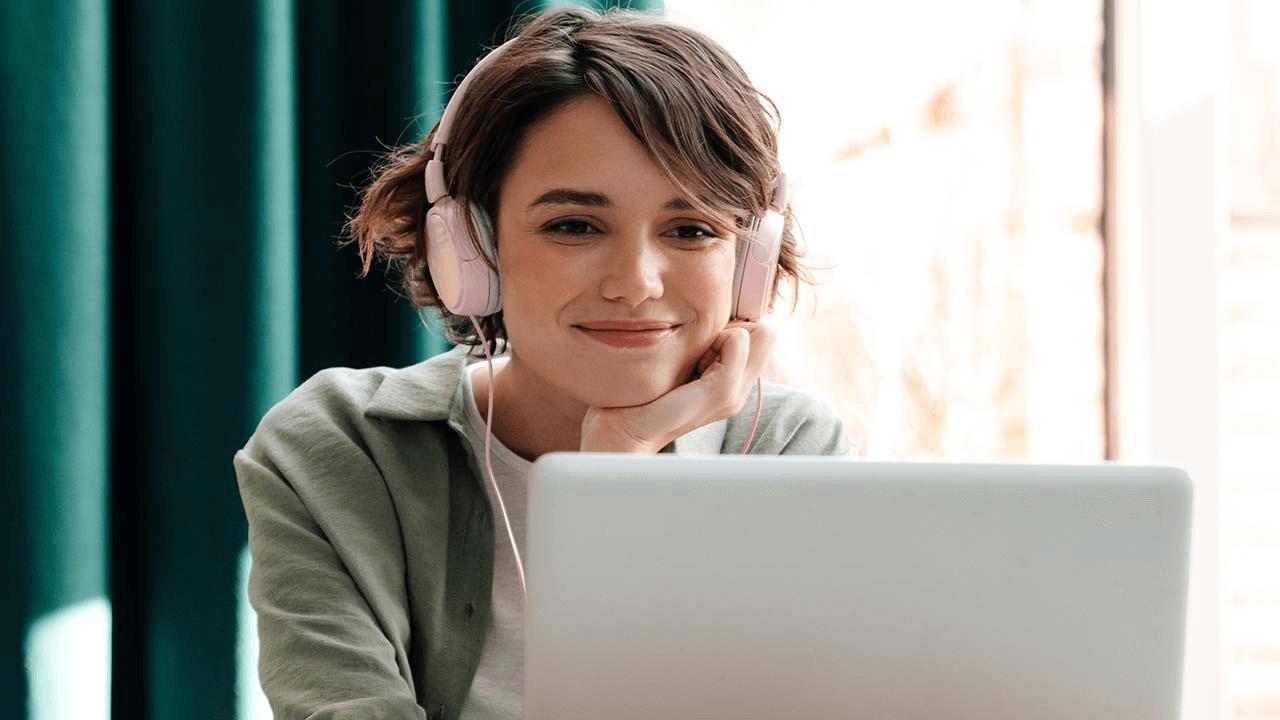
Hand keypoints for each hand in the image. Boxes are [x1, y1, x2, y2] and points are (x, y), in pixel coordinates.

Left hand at [579, 320, 775, 452]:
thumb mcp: (679, 362)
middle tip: (697, 349)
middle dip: (732, 327)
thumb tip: (710, 314)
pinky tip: (691, 360)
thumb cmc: (641, 395)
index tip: (699, 344)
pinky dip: (717, 336)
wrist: (622, 430)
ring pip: (760, 332)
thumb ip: (700, 344)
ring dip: (722, 332)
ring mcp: (734, 395)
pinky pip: (739, 340)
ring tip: (692, 358)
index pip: (760, 333)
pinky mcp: (722, 392)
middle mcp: (740, 391)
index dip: (731, 326)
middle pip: (766, 332)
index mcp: (731, 384)